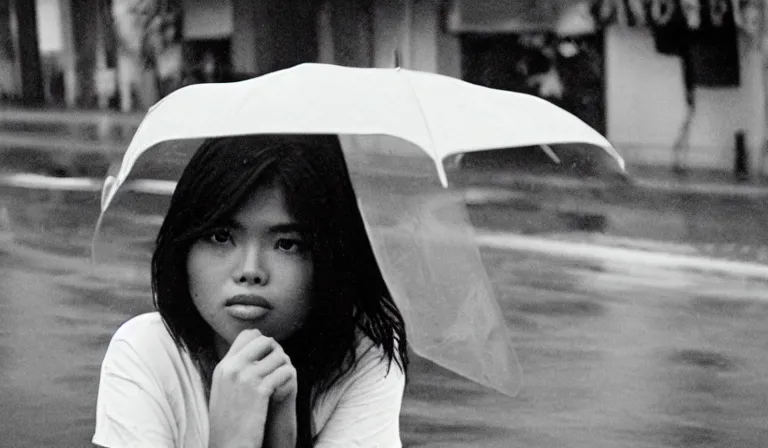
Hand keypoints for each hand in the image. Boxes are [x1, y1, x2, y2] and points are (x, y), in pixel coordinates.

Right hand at [208, 329, 296, 447]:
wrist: (228, 445)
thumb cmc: (229, 420)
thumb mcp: (224, 389)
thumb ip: (235, 371)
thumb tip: (250, 354)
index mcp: (223, 366)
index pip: (246, 335)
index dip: (262, 342)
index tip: (268, 355)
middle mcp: (233, 368)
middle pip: (264, 340)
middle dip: (275, 351)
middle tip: (278, 366)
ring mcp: (246, 378)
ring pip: (278, 356)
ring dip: (284, 366)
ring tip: (281, 378)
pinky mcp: (260, 391)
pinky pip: (284, 372)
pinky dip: (288, 378)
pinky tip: (283, 388)